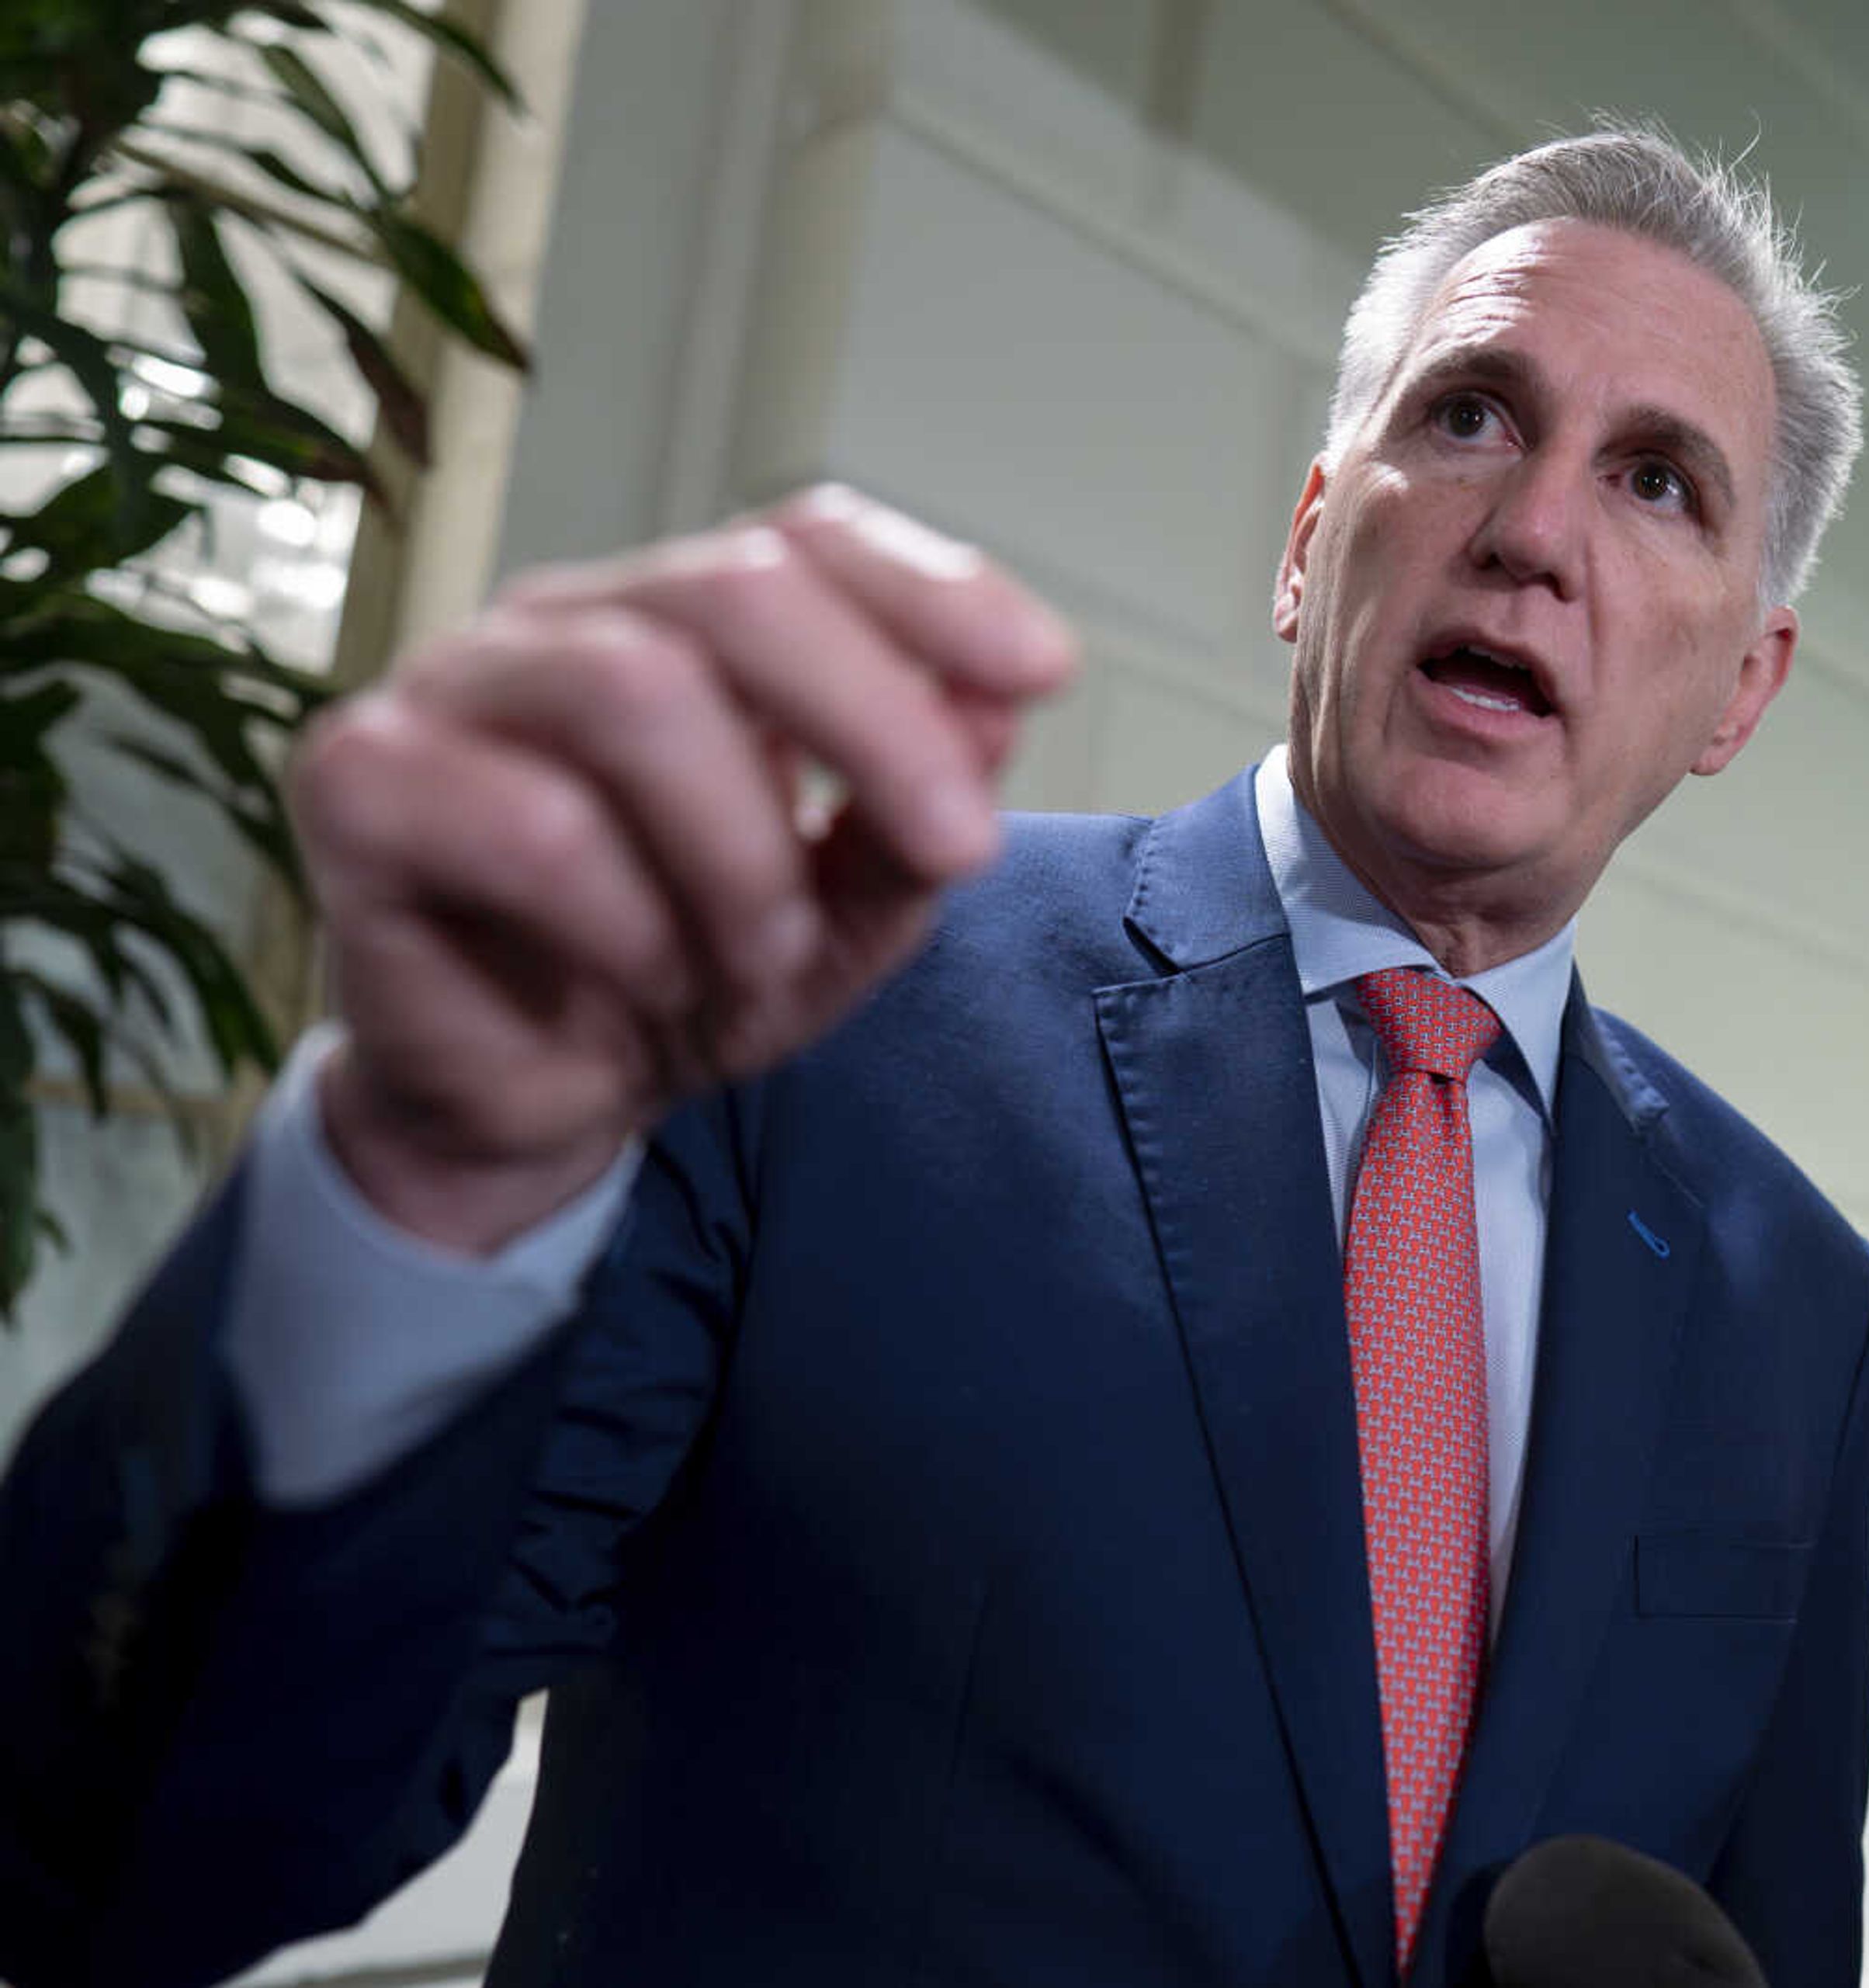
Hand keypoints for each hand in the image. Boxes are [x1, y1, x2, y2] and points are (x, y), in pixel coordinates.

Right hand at [293, 486, 1076, 1252]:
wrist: (536, 1106)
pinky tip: (639, 981)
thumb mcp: (850, 911)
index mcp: (685, 625)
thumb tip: (1000, 705)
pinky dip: (628, 924)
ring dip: (743, 856)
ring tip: (759, 958)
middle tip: (959, 849)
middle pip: (736, 592)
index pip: (807, 538)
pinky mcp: (362, 783)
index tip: (1044, 672)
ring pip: (637, 697)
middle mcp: (568, 624)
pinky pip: (530, 824)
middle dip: (879, 723)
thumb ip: (918, 815)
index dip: (935, 589)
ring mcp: (453, 688)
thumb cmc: (689, 976)